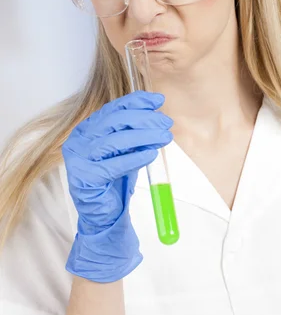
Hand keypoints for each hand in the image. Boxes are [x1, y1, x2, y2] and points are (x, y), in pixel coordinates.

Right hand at [61, 91, 172, 282]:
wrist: (103, 214)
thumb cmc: (114, 179)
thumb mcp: (125, 149)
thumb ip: (134, 132)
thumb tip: (158, 113)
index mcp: (87, 129)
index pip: (113, 108)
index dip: (137, 102)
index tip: (159, 100)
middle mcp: (79, 140)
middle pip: (114, 121)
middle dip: (144, 118)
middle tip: (166, 122)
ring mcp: (79, 159)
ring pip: (115, 141)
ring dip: (144, 136)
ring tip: (165, 137)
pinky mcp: (85, 178)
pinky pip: (114, 165)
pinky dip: (135, 158)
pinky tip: (152, 154)